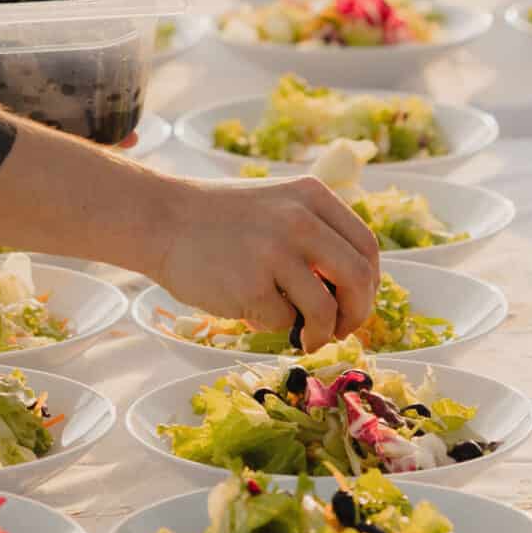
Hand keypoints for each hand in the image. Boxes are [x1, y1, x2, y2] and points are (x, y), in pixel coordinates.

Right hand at [143, 175, 379, 352]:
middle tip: (342, 330)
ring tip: (305, 337)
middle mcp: (299, 219)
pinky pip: (284, 322)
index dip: (369, 283)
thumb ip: (315, 233)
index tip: (356, 302)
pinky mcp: (251, 285)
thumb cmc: (220, 220)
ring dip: (322, 334)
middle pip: (359, 279)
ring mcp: (275, 252)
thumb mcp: (277, 204)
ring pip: (327, 310)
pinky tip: (253, 310)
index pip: (366, 247)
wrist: (161, 219)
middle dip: (357, 314)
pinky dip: (274, 326)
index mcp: (311, 195)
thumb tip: (355, 290)